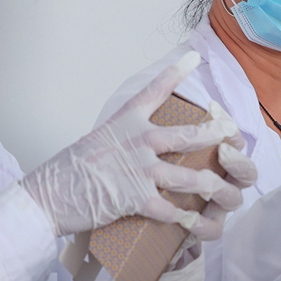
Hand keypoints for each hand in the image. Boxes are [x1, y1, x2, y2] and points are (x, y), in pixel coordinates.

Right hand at [21, 52, 254, 236]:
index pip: (154, 91)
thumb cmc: (70, 172)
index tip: (193, 58)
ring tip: (228, 193)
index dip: (175, 73)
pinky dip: (189, 219)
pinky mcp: (137, 198)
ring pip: (192, 177)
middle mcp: (137, 141)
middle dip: (217, 135)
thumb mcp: (97, 141)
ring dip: (215, 188)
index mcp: (125, 122)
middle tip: (233, 135)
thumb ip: (124, 138)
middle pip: (190, 134)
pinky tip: (199, 222)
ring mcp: (139, 169)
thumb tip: (144, 142)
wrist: (47, 197)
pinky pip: (173, 210)